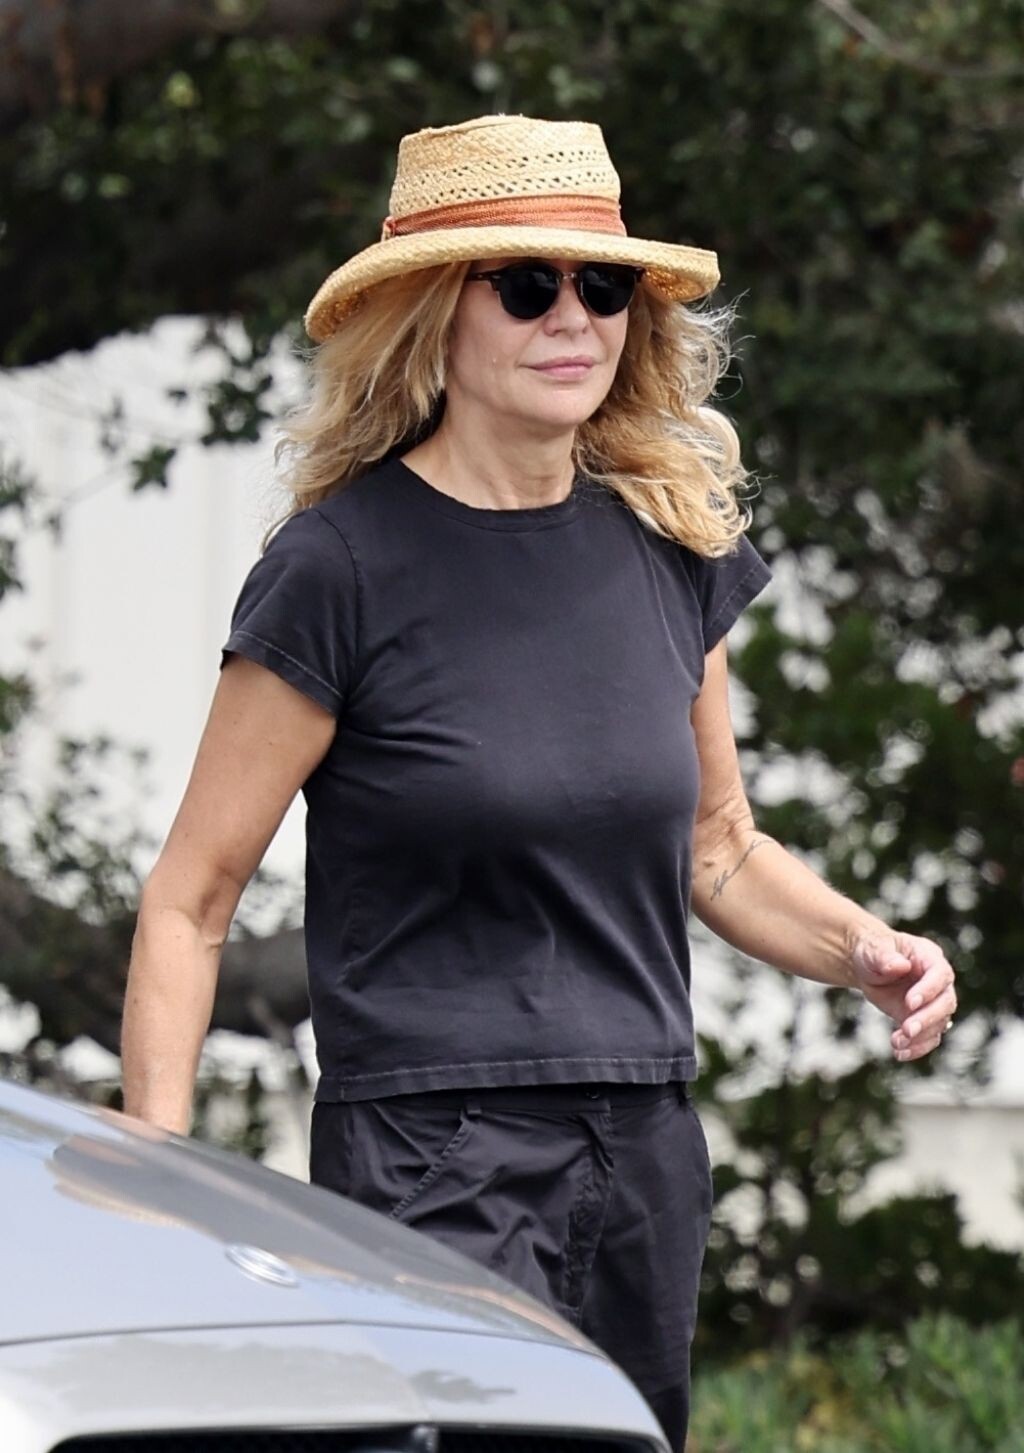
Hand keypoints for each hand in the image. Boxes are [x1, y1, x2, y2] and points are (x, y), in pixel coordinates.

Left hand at [849, 929, 957, 1061]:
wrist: (868, 967)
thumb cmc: (873, 951)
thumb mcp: (873, 949)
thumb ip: (884, 956)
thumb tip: (899, 966)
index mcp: (929, 957)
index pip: (940, 974)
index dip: (928, 990)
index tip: (909, 1003)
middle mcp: (938, 981)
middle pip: (945, 1003)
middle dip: (927, 1018)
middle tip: (907, 1029)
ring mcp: (932, 1002)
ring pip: (939, 1024)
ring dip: (921, 1037)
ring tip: (897, 1044)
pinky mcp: (923, 1019)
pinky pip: (929, 1037)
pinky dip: (917, 1048)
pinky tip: (900, 1053)